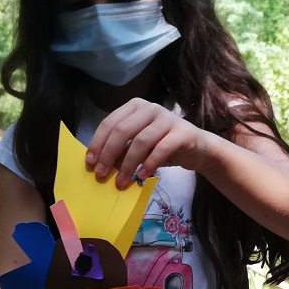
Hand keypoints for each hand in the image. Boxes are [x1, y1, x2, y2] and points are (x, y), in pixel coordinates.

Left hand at [85, 98, 211, 188]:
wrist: (198, 148)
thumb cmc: (163, 146)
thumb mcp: (138, 148)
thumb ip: (121, 151)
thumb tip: (100, 165)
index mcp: (135, 107)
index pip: (110, 123)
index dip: (98, 143)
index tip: (90, 163)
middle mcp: (150, 108)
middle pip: (122, 130)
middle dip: (109, 154)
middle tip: (102, 174)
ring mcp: (167, 118)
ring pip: (141, 141)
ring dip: (128, 164)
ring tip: (121, 182)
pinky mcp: (182, 132)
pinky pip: (161, 149)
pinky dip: (149, 164)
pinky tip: (142, 176)